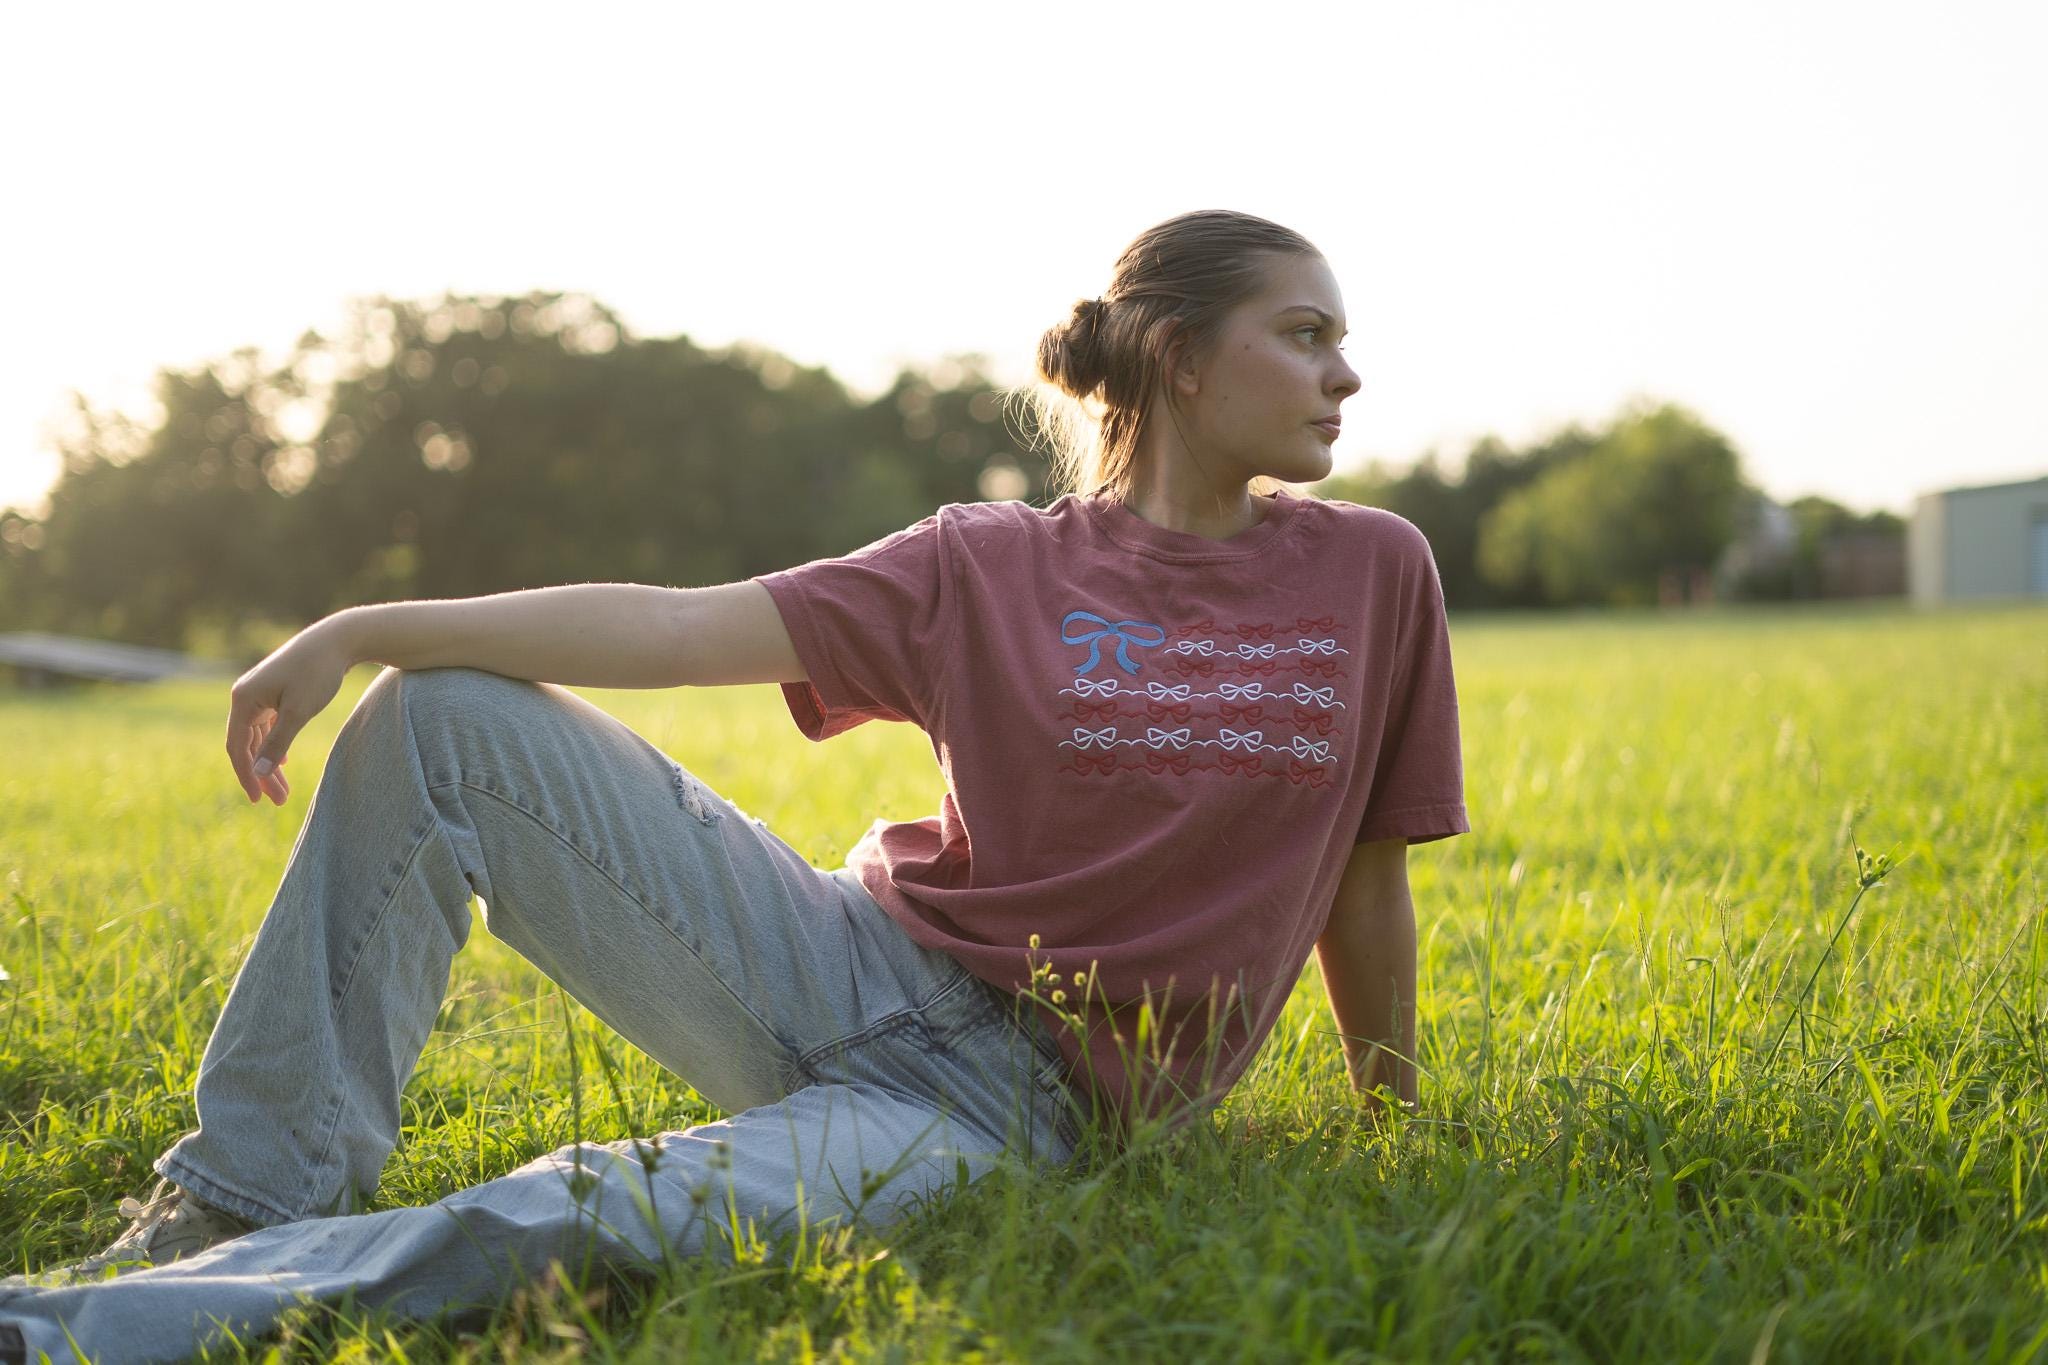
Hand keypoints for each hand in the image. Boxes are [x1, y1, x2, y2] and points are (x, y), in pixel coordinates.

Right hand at [226, 614, 355, 804]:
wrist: (337, 640)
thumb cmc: (317, 673)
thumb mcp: (297, 712)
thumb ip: (277, 743)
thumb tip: (257, 773)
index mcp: (243, 699)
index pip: (237, 746)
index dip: (246, 775)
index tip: (259, 799)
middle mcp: (245, 695)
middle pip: (247, 744)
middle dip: (261, 774)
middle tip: (278, 801)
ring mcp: (259, 693)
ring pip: (258, 736)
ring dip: (269, 762)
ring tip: (284, 790)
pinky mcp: (273, 691)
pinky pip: (267, 725)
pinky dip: (274, 744)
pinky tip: (283, 762)